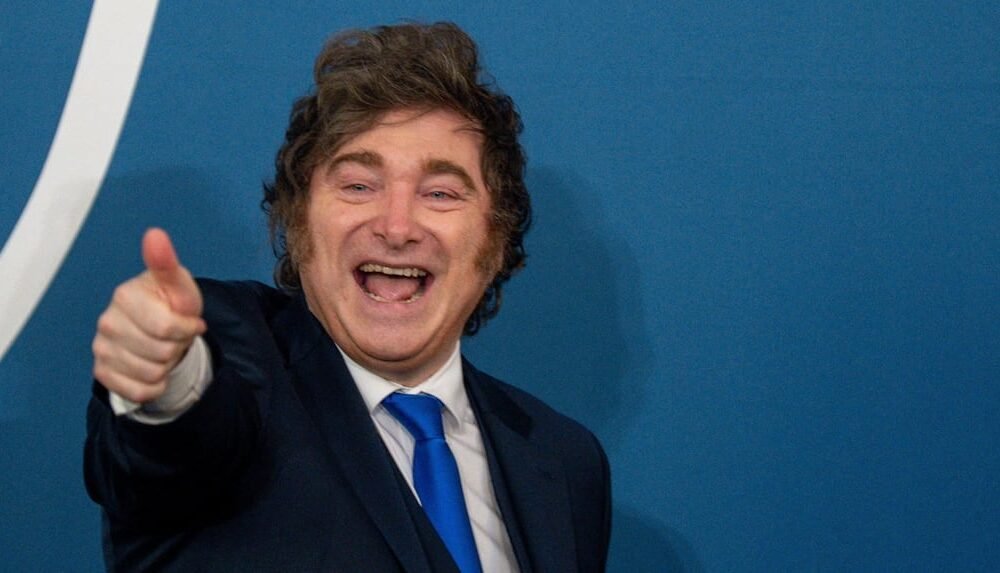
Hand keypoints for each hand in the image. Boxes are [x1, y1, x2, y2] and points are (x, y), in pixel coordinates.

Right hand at [92, 228, 205, 403]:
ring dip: (167, 366)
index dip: (187, 329)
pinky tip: (155, 370)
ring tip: (164, 350)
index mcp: (124, 295)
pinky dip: (155, 386)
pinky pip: (138, 392)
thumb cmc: (172, 304)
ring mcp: (101, 348)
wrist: (162, 331)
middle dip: (177, 347)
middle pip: (160, 353)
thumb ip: (167, 264)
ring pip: (151, 374)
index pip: (167, 328)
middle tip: (174, 337)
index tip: (190, 321)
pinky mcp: (103, 372)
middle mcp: (106, 322)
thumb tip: (155, 234)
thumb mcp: (179, 286)